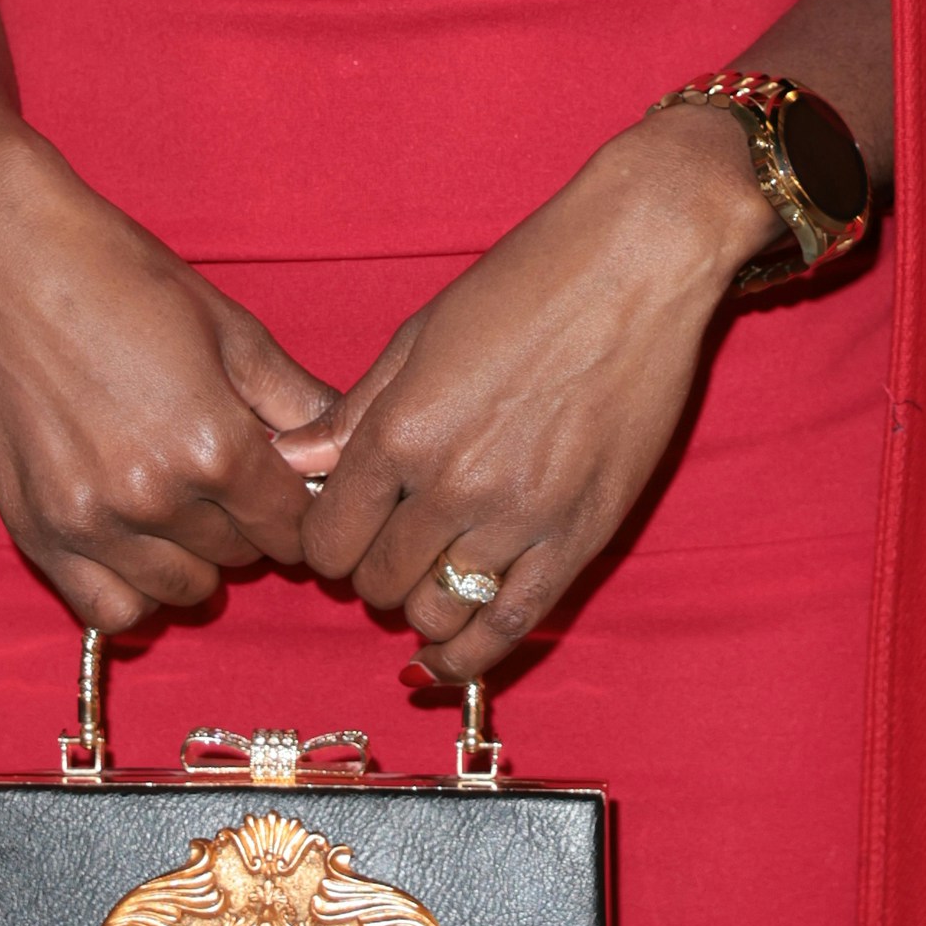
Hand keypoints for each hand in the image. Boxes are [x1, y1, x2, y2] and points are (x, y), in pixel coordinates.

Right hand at [0, 135, 339, 633]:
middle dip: (247, 524)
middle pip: (239, 558)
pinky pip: (107, 610)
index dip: (298, 507)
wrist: (8, 258)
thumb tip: (345, 451)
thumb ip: (296, 402)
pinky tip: (138, 544)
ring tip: (182, 505)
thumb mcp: (232, 329)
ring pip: (180, 590)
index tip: (284, 485)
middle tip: (227, 477)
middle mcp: (155, 497)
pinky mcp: (36, 530)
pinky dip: (134, 590)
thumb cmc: (125, 279)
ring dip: (194, 558)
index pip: (291, 528)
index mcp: (215, 446)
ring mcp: (90, 521)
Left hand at [285, 106, 782, 666]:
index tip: (342, 532)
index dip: (325, 544)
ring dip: (420, 608)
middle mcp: (452, 485)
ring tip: (427, 582)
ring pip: (438, 611)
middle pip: (377, 582)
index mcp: (401, 432)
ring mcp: (520, 517)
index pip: (328, 538)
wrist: (635, 264)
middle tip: (389, 549)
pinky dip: (473, 656)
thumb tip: (289, 460)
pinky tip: (449, 661)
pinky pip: (513, 623)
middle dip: (371, 575)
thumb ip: (353, 413)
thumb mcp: (419, 336)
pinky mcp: (581, 534)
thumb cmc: (525, 283)